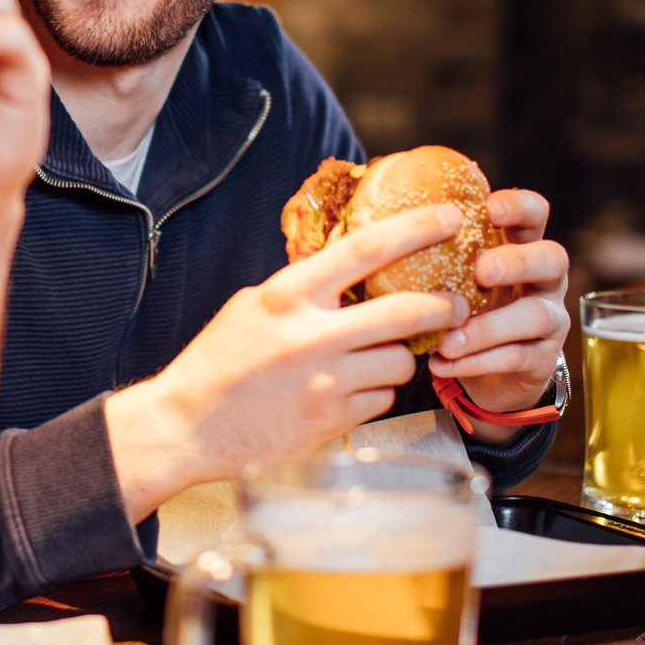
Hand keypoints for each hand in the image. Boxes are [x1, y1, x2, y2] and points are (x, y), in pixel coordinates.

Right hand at [106, 204, 464, 518]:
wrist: (188, 427)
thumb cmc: (219, 363)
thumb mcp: (253, 306)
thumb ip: (302, 289)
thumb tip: (353, 270)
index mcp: (287, 295)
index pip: (365, 249)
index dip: (416, 228)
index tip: (448, 217)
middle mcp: (310, 336)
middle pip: (405, 311)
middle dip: (443, 306)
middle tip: (456, 304)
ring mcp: (324, 382)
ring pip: (400, 362)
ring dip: (400, 358)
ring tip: (375, 359)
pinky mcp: (332, 421)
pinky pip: (382, 400)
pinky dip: (376, 393)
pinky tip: (349, 392)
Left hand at [428, 189, 569, 440]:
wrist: (487, 372)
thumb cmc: (463, 305)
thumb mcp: (452, 274)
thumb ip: (433, 251)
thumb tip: (371, 224)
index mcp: (522, 246)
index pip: (536, 214)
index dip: (519, 206)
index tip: (490, 208)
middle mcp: (544, 279)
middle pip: (553, 258)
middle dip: (517, 262)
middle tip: (481, 271)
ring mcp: (550, 320)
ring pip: (536, 316)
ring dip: (489, 327)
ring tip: (448, 340)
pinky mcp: (543, 360)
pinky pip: (518, 358)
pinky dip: (478, 362)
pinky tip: (443, 363)